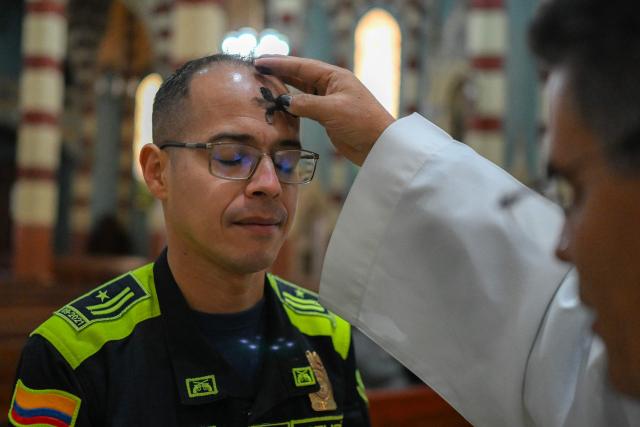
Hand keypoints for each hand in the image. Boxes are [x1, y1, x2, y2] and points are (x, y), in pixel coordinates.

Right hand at [255, 56, 394, 165]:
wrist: (379, 146)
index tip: (259, 61)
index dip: (279, 63)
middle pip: (300, 75)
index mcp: (335, 76)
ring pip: (301, 90)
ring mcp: (330, 101)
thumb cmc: (362, 123)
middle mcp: (331, 85)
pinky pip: (305, 106)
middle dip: (278, 72)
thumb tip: (284, 101)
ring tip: (263, 84)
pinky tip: (279, 105)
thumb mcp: (332, 110)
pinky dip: (291, 104)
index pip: (301, 66)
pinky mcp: (328, 116)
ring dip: (283, 87)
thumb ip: (306, 104)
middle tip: (256, 69)